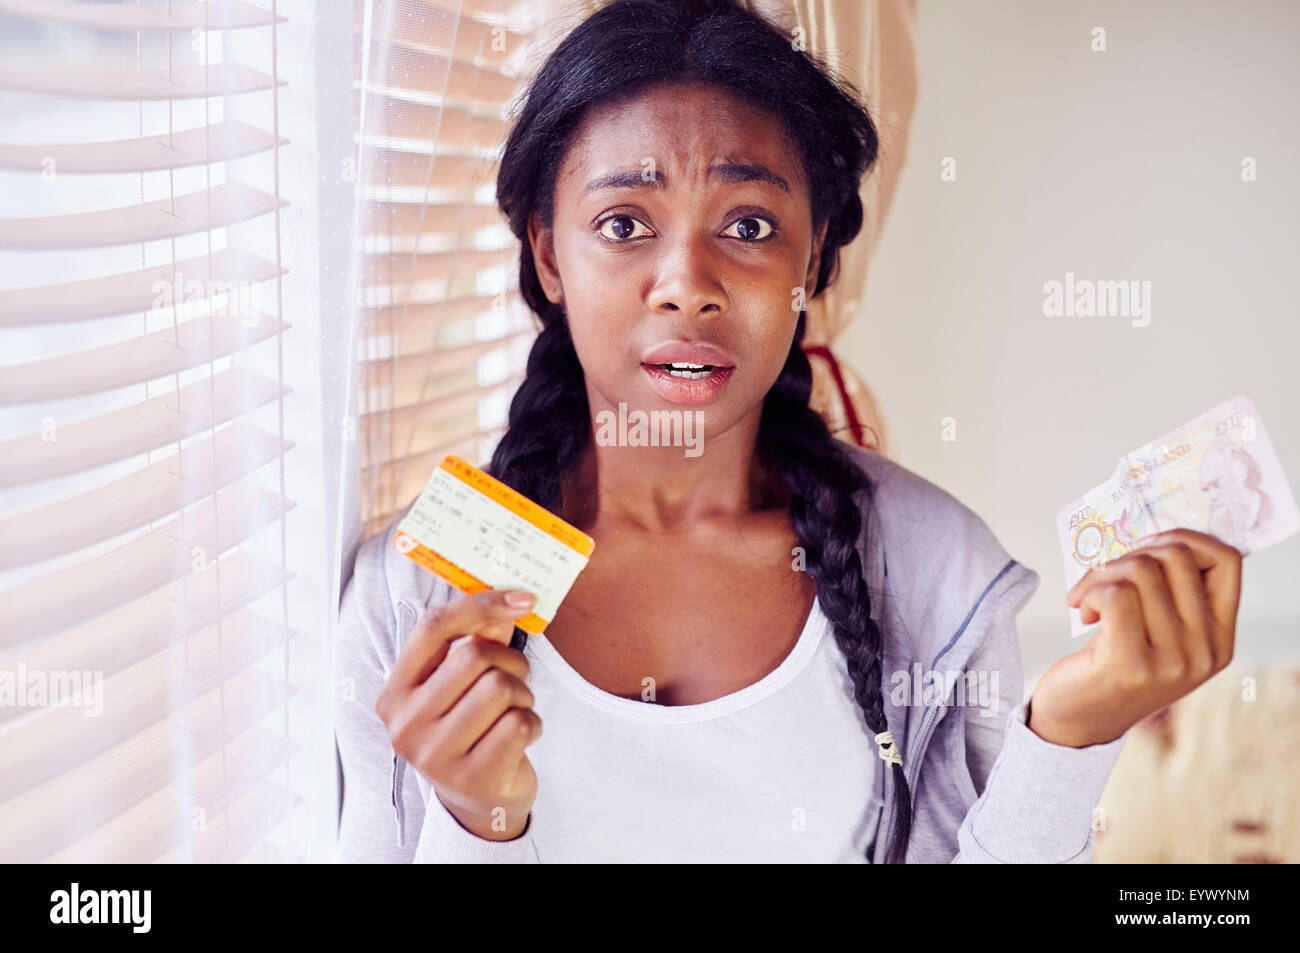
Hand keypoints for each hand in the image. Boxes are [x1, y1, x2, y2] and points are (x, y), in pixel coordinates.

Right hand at [375, 588, 541, 840]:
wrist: (479, 803)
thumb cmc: (472, 729)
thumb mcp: (464, 685)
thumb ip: (480, 640)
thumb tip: (510, 599)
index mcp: (396, 692)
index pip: (433, 628)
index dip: (481, 605)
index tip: (522, 599)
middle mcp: (405, 724)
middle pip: (474, 656)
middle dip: (510, 662)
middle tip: (515, 679)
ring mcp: (434, 756)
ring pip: (500, 688)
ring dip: (523, 695)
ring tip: (515, 711)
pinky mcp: (471, 779)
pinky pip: (520, 724)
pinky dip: (532, 723)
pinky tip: (520, 738)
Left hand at [1028, 529, 1242, 747]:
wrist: (1077, 720)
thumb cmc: (1113, 663)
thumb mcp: (1160, 633)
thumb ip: (1172, 594)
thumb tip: (1161, 536)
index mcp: (1219, 638)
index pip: (1227, 561)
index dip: (1185, 538)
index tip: (1146, 549)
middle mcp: (1204, 651)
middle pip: (1177, 556)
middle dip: (1131, 552)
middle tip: (1106, 575)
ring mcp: (1172, 660)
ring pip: (1142, 570)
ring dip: (1101, 573)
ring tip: (1087, 597)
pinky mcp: (1131, 664)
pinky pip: (1116, 593)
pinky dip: (1089, 590)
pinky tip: (1081, 611)